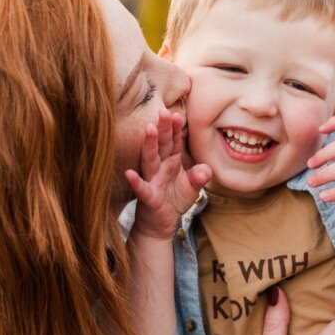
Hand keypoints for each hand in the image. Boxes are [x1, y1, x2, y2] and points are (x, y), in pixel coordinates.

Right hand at [126, 108, 210, 238]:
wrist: (160, 224)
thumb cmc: (173, 200)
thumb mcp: (192, 187)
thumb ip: (200, 176)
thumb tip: (206, 170)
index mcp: (171, 162)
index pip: (173, 142)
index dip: (176, 129)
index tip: (178, 114)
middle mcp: (160, 168)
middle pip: (162, 145)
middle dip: (164, 129)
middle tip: (165, 111)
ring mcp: (152, 181)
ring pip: (150, 160)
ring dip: (149, 145)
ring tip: (149, 129)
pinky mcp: (148, 197)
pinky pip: (142, 188)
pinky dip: (135, 181)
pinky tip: (129, 173)